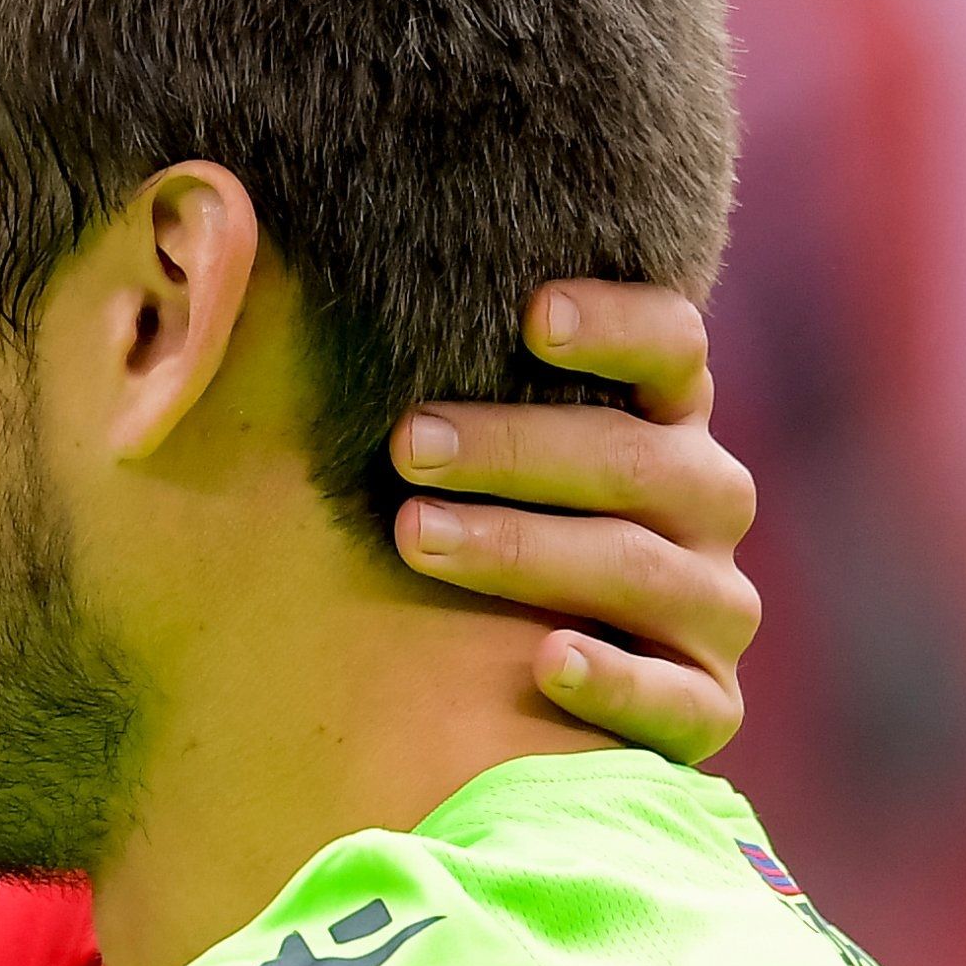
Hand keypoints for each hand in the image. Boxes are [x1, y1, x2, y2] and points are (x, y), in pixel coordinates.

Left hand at [389, 281, 761, 764]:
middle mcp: (705, 503)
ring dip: (525, 548)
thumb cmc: (461, 540)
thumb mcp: (458, 460)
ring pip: (640, 567)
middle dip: (515, 446)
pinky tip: (544, 660)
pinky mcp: (704, 708)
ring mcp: (712, 607)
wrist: (510, 703)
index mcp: (662, 422)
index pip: (670, 347)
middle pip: (637, 457)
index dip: (615, 325)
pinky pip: (679, 698)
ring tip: (417, 537)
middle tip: (406, 444)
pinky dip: (613, 680)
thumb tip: (252, 257)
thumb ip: (423, 387)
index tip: (529, 316)